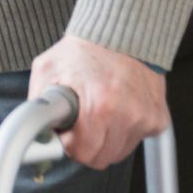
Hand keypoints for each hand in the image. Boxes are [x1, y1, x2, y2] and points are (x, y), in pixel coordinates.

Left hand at [28, 35, 169, 168]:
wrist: (121, 34)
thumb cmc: (84, 50)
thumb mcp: (47, 70)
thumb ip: (38, 104)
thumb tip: (34, 133)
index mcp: (100, 106)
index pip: (84, 153)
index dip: (69, 144)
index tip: (66, 131)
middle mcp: (128, 115)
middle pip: (102, 158)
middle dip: (87, 144)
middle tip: (80, 120)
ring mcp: (146, 118)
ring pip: (120, 152)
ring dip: (106, 138)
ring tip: (98, 110)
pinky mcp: (159, 119)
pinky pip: (136, 139)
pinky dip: (124, 130)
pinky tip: (117, 108)